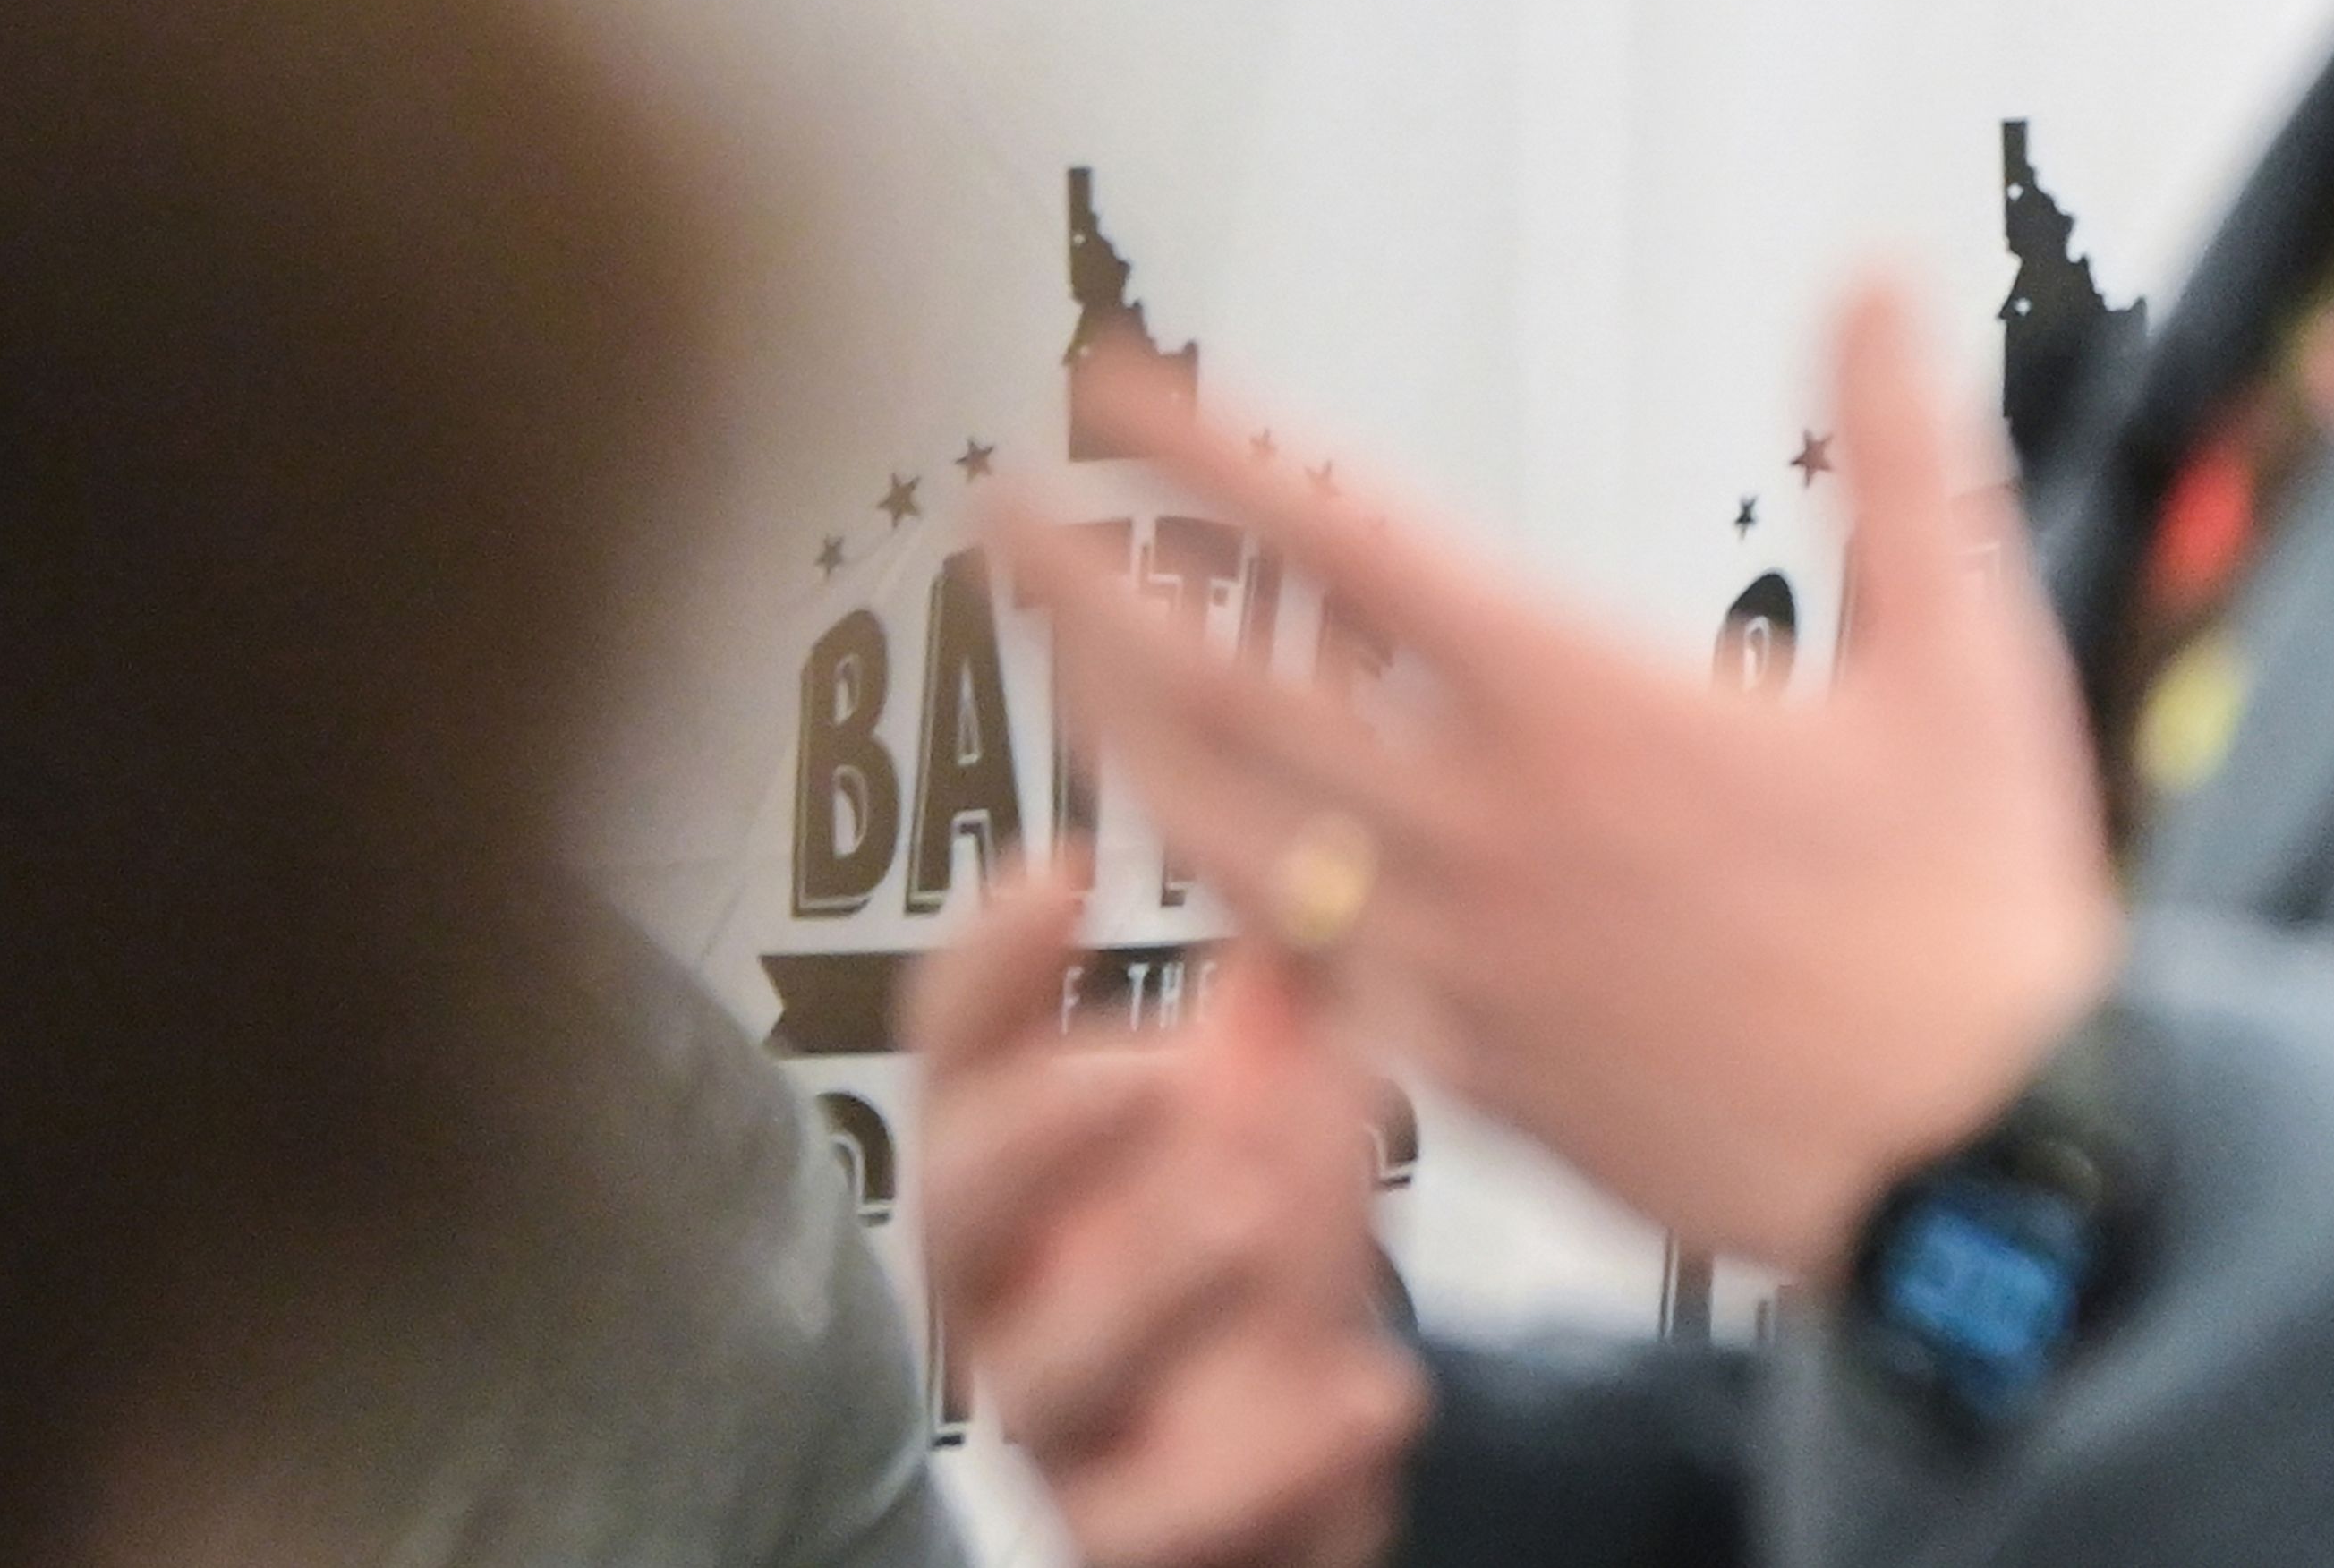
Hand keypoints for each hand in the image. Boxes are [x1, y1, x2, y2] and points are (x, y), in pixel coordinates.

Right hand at [918, 851, 1429, 1567]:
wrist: (1302, 1451)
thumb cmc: (1255, 1238)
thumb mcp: (1269, 1096)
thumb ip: (1283, 986)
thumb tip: (1326, 836)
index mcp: (1021, 1148)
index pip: (957, 1041)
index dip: (992, 956)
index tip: (1069, 868)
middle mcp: (1008, 1282)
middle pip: (956, 1200)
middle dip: (1042, 1130)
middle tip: (1159, 1069)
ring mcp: (1061, 1418)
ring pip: (1048, 1374)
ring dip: (1154, 1286)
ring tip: (1260, 1215)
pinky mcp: (1132, 1534)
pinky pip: (1162, 1522)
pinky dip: (1273, 1461)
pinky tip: (1376, 1389)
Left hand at [1000, 286, 2118, 1282]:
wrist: (1985, 1184)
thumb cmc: (1974, 925)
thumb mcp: (1963, 649)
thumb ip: (1897, 450)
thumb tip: (1877, 283)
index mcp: (1580, 701)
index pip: (1342, 540)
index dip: (1208, 454)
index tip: (1111, 392)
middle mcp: (1487, 825)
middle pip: (1226, 685)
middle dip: (1088, 586)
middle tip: (996, 511)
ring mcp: (1462, 961)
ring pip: (1226, 837)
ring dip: (1117, 735)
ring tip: (1047, 665)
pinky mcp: (1472, 1073)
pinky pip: (1298, 979)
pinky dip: (1218, 903)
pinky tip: (1193, 866)